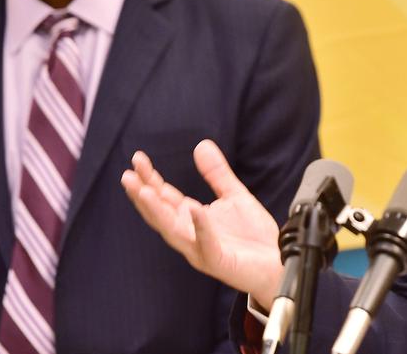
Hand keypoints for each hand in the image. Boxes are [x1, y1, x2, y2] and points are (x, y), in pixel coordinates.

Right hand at [121, 139, 284, 305]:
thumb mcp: (234, 196)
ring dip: (158, 212)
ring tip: (145, 191)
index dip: (150, 178)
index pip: (164, 197)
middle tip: (128, 176)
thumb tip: (201, 145)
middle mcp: (190, 235)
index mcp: (191, 219)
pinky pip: (206, 243)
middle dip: (143, 195)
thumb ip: (217, 174)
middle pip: (160, 214)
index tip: (138, 159)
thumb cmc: (254, 236)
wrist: (278, 262)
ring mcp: (201, 250)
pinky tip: (194, 209)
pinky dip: (200, 227)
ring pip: (173, 231)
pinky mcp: (218, 261)